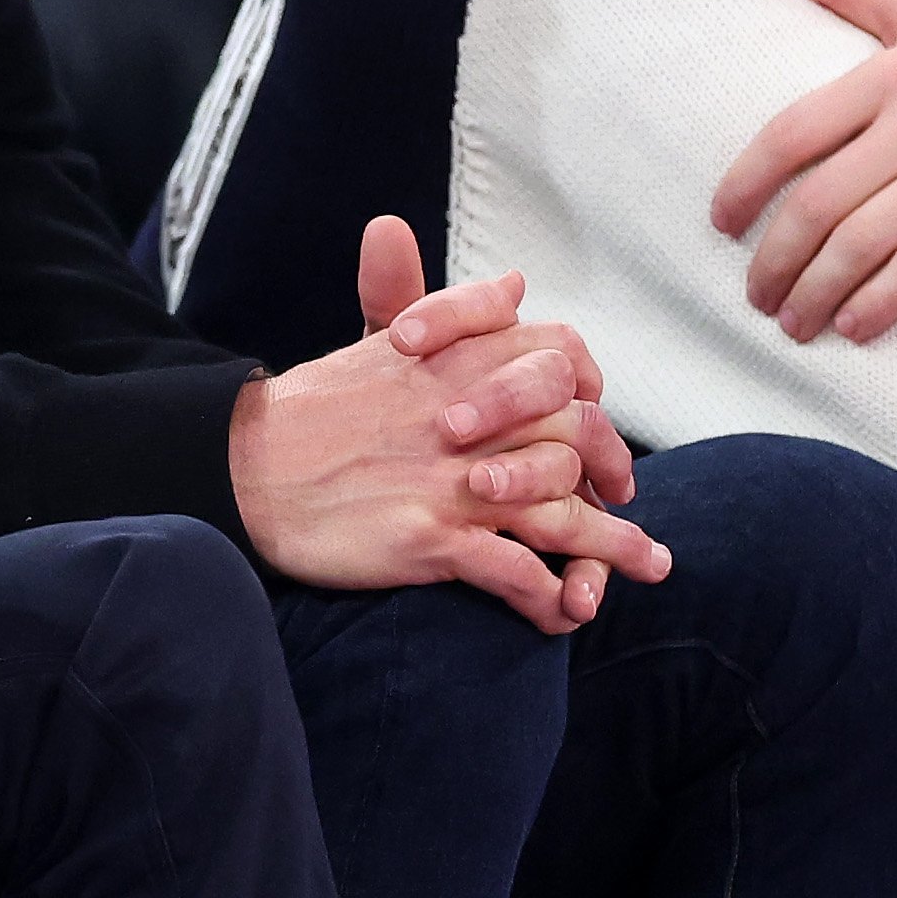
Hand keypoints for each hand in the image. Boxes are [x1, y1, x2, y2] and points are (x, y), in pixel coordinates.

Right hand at [229, 216, 664, 628]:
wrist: (244, 467)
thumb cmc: (312, 413)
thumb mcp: (379, 343)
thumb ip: (453, 311)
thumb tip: (517, 283)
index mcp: (460, 362)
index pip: (561, 362)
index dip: (591, 397)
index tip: (597, 429)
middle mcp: (467, 417)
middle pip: (575, 437)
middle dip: (613, 474)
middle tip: (629, 502)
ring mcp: (453, 482)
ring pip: (562, 512)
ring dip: (612, 547)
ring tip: (652, 565)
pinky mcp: (432, 541)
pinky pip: (515, 574)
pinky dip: (548, 598)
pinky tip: (566, 614)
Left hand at [708, 0, 896, 343]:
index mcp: (891, 72)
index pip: (791, 133)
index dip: (745, 186)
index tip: (722, 225)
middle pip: (819, 202)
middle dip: (775, 261)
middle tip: (757, 295)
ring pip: (863, 243)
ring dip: (817, 294)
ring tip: (795, 321)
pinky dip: (879, 304)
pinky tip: (853, 326)